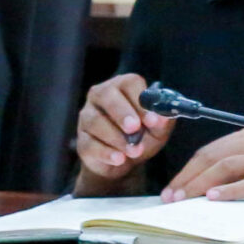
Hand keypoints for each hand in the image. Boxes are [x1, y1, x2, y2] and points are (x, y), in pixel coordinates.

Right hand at [74, 74, 175, 191]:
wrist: (126, 159)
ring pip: (96, 121)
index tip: (151, 119)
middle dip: (122, 113)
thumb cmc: (144, 134)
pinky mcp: (81, 139)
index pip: (130, 83)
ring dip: (117, 138)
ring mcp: (87, 116)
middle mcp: (101, 96)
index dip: (140, 100)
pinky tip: (119, 158)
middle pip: (106, 95)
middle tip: (134, 129)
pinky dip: (105, 152)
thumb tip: (162, 117)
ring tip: (135, 151)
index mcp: (124, 86)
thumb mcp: (158, 128)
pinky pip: (89, 143)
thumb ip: (162, 121)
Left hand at [160, 129, 243, 205]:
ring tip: (185, 200)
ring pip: (226, 168)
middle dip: (188, 178)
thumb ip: (235, 168)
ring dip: (200, 185)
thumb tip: (196, 187)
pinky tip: (214, 199)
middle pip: (213, 157)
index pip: (210, 151)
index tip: (171, 189)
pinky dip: (229, 191)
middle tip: (171, 198)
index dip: (186, 171)